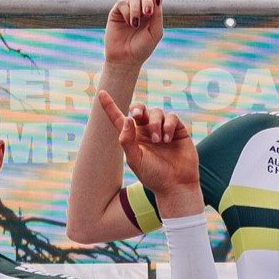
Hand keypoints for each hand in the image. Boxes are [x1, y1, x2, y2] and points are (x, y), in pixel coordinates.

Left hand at [97, 91, 198, 213]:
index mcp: (133, 138)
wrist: (176, 185)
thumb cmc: (154, 176)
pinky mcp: (177, 130)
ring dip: (155, 124)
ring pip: (156, 112)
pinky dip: (168, 125)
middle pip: (139, 110)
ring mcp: (162, 129)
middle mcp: (146, 131)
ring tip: (158, 140)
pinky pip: (171, 117)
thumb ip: (127, 140)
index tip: (101, 93)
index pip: (119, 118)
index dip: (110, 106)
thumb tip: (127, 118)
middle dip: (137, 109)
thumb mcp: (136, 160)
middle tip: (136, 115)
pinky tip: (168, 139)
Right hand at [104, 0, 168, 68]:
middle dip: (148, 2)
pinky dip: (128, 13)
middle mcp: (141, 7)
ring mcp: (129, 8)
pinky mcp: (117, 11)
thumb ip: (158, 14)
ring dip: (137, 10)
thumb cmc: (143, 47)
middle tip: (148, 14)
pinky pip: (123, 4)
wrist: (126, 59)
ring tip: (135, 24)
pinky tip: (129, 23)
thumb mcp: (156, 32)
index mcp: (154, 11)